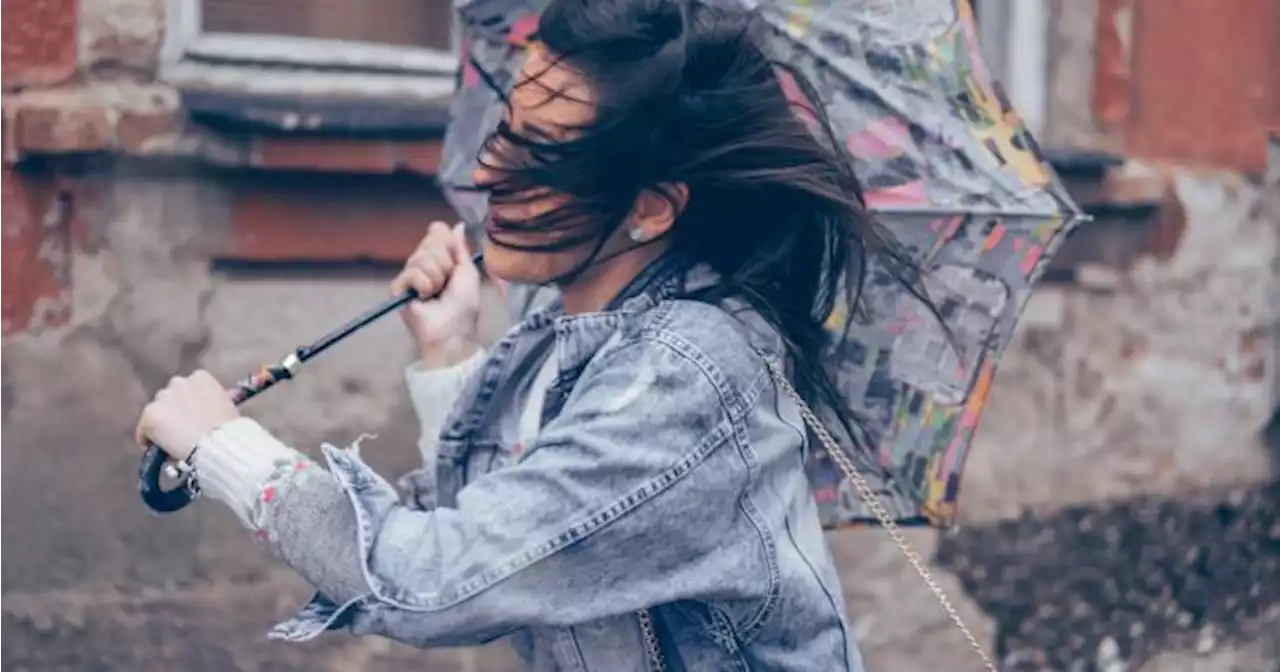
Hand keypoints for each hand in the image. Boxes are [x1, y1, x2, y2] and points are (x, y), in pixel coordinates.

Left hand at [135, 370, 239, 461]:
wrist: (217, 444)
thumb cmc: (230, 431)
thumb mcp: (229, 410)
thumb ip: (216, 404)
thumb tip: (212, 411)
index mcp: (201, 377)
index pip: (191, 386)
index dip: (192, 403)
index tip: (197, 417)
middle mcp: (179, 382)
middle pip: (170, 395)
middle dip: (175, 410)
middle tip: (183, 429)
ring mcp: (162, 398)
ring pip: (157, 410)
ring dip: (162, 422)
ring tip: (170, 441)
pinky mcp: (150, 415)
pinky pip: (143, 428)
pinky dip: (147, 438)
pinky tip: (156, 450)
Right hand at [390, 221, 481, 365]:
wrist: (453, 331)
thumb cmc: (464, 306)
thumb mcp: (468, 272)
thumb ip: (460, 248)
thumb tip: (457, 224)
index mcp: (440, 259)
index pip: (437, 232)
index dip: (446, 242)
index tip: (454, 261)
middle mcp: (423, 264)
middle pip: (430, 242)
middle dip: (445, 263)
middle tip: (447, 282)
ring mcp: (409, 276)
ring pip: (421, 257)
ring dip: (437, 277)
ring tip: (437, 294)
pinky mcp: (398, 288)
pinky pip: (411, 273)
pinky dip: (424, 285)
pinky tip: (426, 298)